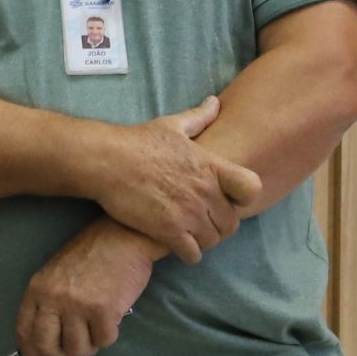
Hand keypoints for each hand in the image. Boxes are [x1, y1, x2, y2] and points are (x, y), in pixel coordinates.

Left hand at [14, 218, 161, 355]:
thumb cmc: (91, 255)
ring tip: (96, 327)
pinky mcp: (104, 310)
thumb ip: (49, 302)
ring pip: (79, 348)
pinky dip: (109, 335)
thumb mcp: (57, 274)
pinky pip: (104, 341)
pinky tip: (112, 318)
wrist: (122, 236)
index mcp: (37, 289)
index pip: (25, 331)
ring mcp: (78, 305)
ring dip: (89, 345)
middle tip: (71, 354)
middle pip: (48, 346)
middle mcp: (53, 299)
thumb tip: (48, 340)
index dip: (31, 355)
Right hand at [90, 96, 260, 263]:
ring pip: (213, 240)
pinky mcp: (169, 231)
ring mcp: (188, 213)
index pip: (251, 189)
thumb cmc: (137, 142)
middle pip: (231, 222)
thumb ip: (199, 117)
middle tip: (204, 223)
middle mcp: (205, 191)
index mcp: (211, 166)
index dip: (243, 197)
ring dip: (203, 240)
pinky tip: (177, 245)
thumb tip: (215, 102)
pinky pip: (193, 253)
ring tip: (190, 234)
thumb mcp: (171, 125)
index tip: (229, 199)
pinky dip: (188, 253)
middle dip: (219, 225)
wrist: (106, 161)